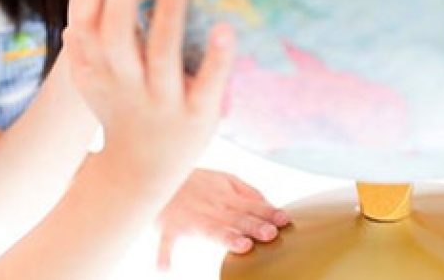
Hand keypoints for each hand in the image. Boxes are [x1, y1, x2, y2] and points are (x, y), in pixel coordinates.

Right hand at [62, 0, 236, 191]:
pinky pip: (207, 85)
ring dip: (167, 12)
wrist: (139, 173)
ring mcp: (162, 100)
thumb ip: (83, 42)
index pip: (86, 25)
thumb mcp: (91, 80)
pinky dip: (216, 58)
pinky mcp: (198, 115)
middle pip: (116, 36)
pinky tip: (225, 28)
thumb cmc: (119, 111)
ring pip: (161, 55)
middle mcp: (126, 83)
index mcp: (98, 70)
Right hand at [155, 169, 290, 269]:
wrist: (158, 176)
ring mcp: (191, 219)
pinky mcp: (169, 228)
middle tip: (270, 234)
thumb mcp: (224, 178)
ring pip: (211, 231)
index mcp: (226, 197)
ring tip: (242, 246)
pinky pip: (165, 242)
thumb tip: (270, 205)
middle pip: (237, 218)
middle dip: (254, 226)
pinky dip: (163, 255)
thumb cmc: (196, 181)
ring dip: (226, 238)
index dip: (269, 212)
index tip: (285, 220)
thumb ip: (248, 192)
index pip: (253, 206)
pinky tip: (164, 268)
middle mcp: (212, 209)